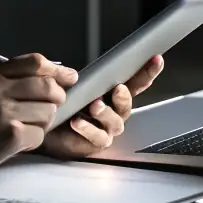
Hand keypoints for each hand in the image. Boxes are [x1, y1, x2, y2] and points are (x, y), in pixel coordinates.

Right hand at [0, 53, 78, 178]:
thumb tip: (45, 73)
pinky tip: (20, 141)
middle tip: (54, 105)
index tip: (70, 76)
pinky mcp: (11, 135)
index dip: (57, 70)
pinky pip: (39, 135)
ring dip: (43, 122)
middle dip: (57, 97)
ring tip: (28, 126)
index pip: (35, 63)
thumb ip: (5, 75)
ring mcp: (6, 112)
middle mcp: (0, 89)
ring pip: (48, 113)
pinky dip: (34, 140)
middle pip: (48, 87)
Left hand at [41, 54, 163, 158]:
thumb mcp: (72, 83)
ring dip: (106, 112)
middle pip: (128, 102)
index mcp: (112, 92)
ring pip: (115, 122)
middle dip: (124, 95)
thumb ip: (79, 75)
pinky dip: (88, 128)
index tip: (156, 59)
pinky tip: (77, 121)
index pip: (135, 81)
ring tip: (94, 106)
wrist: (47, 126)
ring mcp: (107, 128)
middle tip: (118, 89)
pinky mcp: (97, 143)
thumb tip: (78, 70)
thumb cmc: (64, 103)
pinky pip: (98, 137)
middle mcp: (114, 111)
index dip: (147, 71)